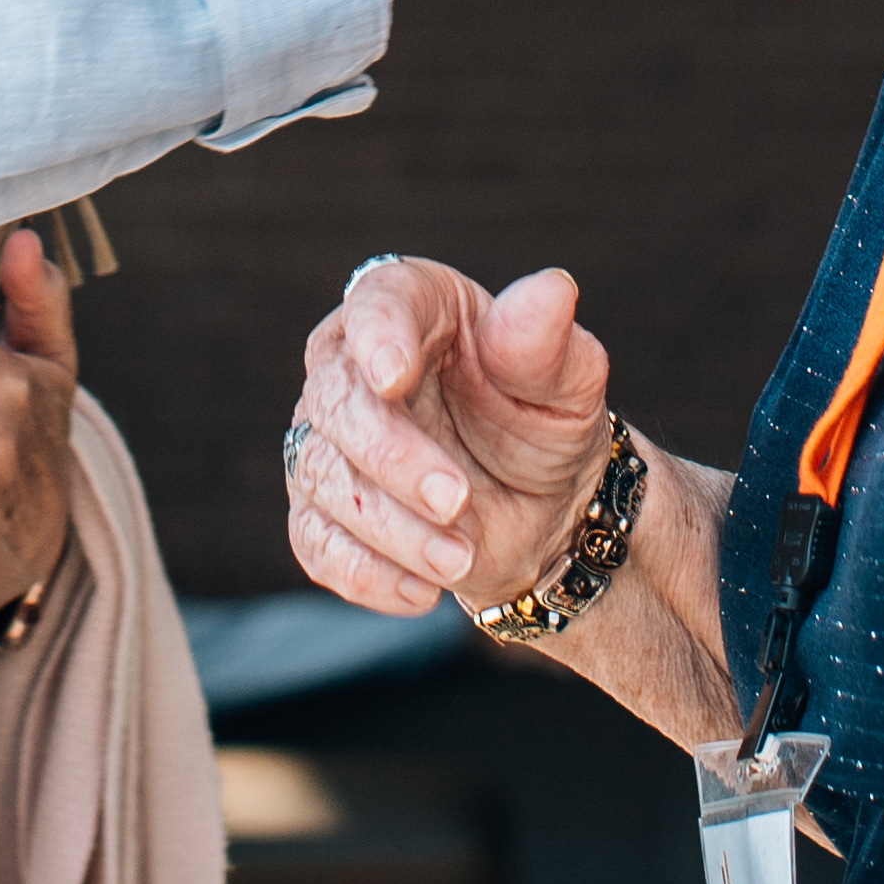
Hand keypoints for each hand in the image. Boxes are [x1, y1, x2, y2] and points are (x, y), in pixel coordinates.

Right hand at [285, 254, 620, 615]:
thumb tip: (553, 291)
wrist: (544, 510)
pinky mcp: (324, 510)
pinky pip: (317, 541)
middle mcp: (356, 365)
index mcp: (416, 308)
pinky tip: (420, 592)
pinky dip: (365, 573)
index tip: (392, 377)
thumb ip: (546, 343)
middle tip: (455, 499)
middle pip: (337, 399)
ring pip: (325, 477)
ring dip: (391, 528)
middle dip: (391, 456)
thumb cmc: (545, 423)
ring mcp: (331, 440)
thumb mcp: (566, 383)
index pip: (378, 302)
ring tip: (460, 558)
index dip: (379, 336)